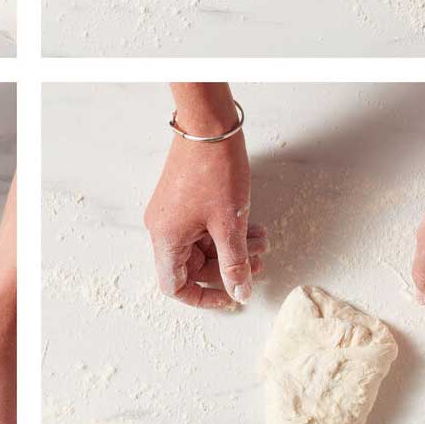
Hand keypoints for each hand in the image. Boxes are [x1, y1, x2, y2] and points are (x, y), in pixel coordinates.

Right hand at [144, 130, 266, 308]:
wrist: (209, 125)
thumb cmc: (214, 171)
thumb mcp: (229, 224)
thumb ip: (234, 264)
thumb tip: (240, 294)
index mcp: (166, 238)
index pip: (174, 286)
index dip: (203, 298)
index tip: (231, 297)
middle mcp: (163, 227)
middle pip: (192, 266)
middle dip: (228, 267)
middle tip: (257, 263)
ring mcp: (172, 212)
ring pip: (202, 246)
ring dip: (233, 248)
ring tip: (261, 241)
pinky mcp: (183, 199)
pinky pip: (203, 227)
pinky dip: (226, 231)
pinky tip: (253, 226)